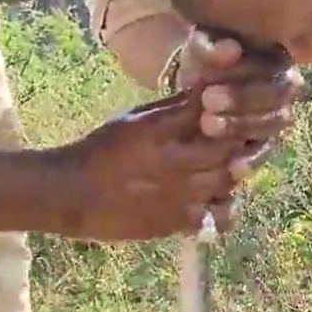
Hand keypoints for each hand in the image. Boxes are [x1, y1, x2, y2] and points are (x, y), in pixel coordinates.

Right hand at [56, 93, 239, 241]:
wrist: (69, 193)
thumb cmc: (102, 150)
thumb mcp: (134, 119)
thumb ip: (174, 108)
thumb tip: (211, 90)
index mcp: (158, 129)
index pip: (212, 111)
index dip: (232, 110)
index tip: (236, 111)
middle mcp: (172, 161)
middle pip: (228, 148)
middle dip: (239, 142)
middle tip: (241, 141)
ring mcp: (177, 194)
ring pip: (229, 180)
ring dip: (234, 172)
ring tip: (226, 167)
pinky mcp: (176, 222)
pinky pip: (219, 214)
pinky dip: (224, 206)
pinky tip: (214, 198)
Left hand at [175, 30, 302, 178]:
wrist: (198, 83)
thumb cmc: (205, 58)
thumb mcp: (201, 45)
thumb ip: (212, 45)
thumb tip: (231, 49)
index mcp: (277, 59)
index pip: (270, 68)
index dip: (242, 75)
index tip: (208, 86)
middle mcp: (286, 87)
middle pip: (277, 96)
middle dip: (242, 101)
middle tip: (207, 103)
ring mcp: (278, 116)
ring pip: (273, 124)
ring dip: (242, 126)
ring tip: (207, 127)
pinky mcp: (266, 141)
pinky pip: (265, 152)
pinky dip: (249, 161)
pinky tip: (231, 167)